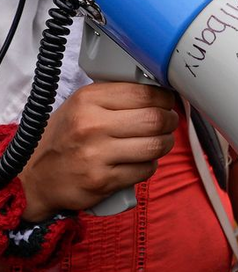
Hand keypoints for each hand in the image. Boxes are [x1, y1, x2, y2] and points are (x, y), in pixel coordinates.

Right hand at [21, 83, 178, 220]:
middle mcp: (91, 126)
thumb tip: (160, 89)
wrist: (34, 177)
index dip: (164, 99)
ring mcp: (96, 155)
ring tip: (159, 141)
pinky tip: (140, 161)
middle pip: (154, 119)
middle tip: (167, 122)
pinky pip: (145, 170)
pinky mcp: (102, 181)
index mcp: (88, 100)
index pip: (145, 94)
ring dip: (165, 143)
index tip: (166, 103)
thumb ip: (116, 95)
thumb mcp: (81, 105)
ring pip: (155, 146)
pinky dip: (149, 165)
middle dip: (169, 121)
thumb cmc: (65, 137)